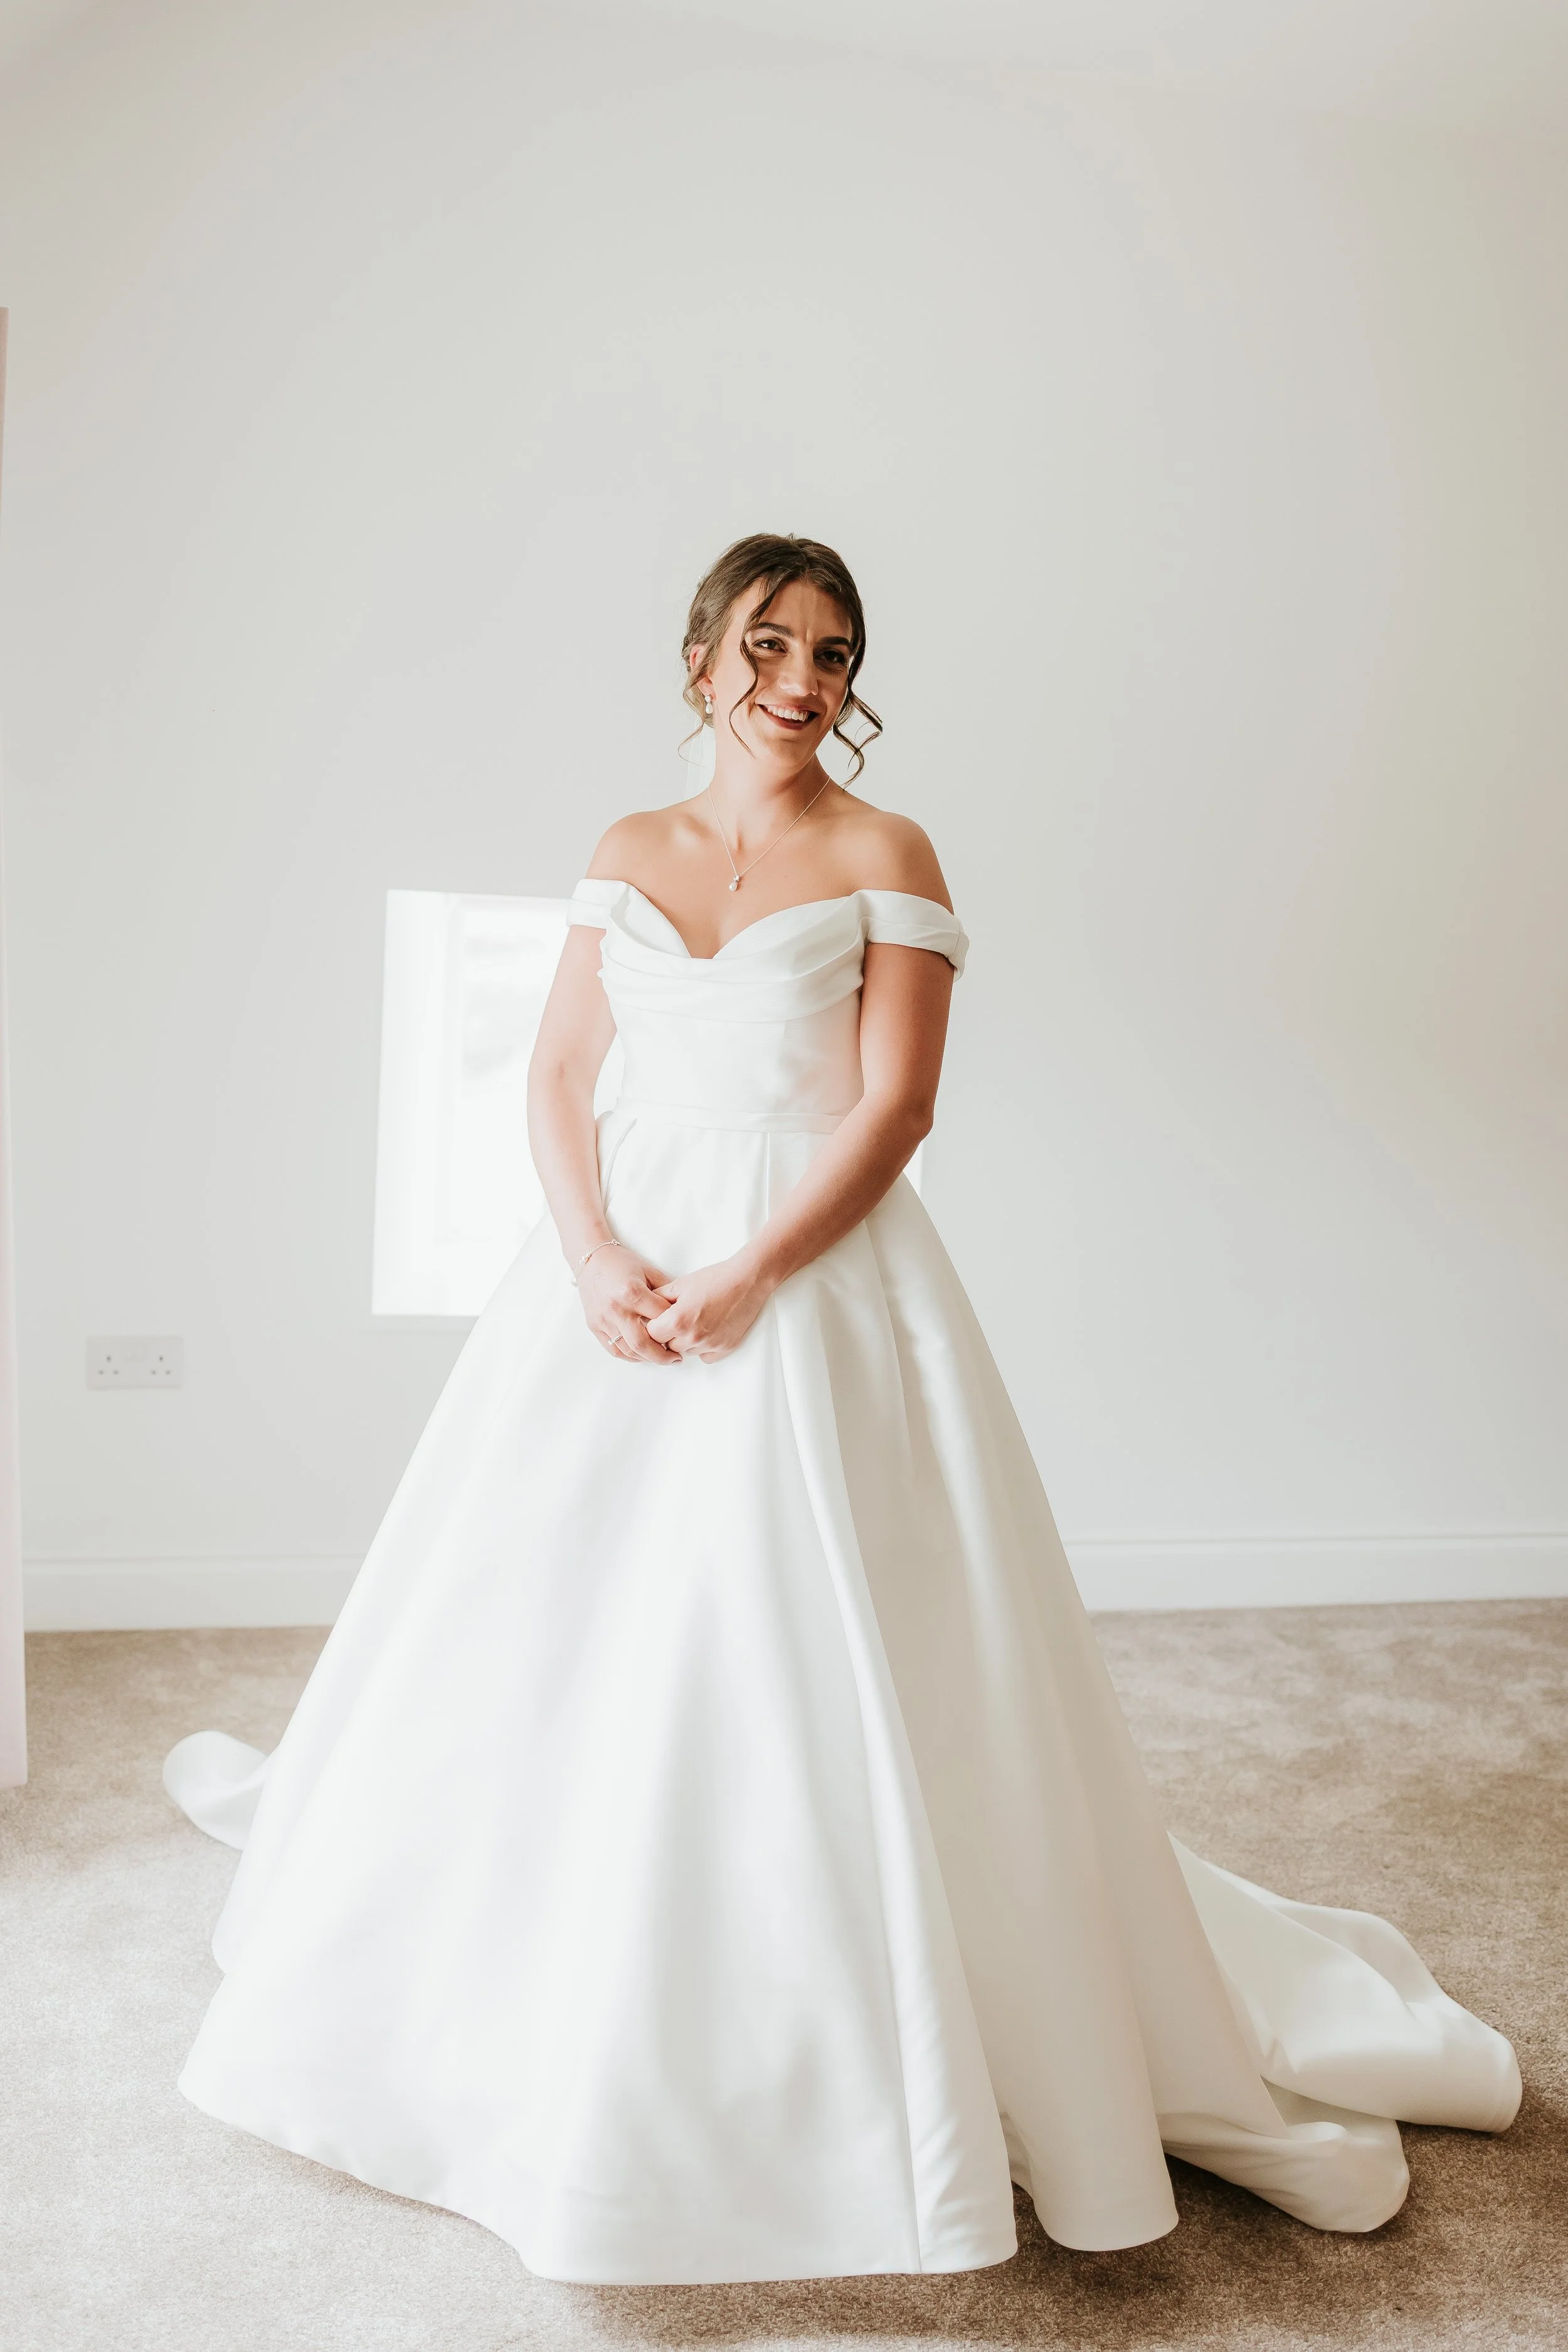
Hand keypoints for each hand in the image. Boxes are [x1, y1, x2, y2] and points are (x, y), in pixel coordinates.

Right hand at [577, 1244, 679, 1363]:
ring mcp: (604, 1320)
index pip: (660, 1318)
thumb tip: (684, 1311)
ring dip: (648, 1358)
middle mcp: (616, 1309)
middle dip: (663, 1356)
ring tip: (662, 1357)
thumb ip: (667, 1292)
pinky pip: (614, 1350)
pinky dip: (630, 1356)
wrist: (591, 1260)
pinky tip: (642, 1355)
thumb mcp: (649, 1271)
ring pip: (628, 1350)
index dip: (675, 1324)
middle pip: (643, 1343)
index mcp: (632, 1293)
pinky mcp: (595, 1327)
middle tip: (676, 1359)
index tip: (683, 1329)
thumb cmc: (622, 1263)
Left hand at [644, 1252, 774, 1363]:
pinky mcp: (725, 1349)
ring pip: (686, 1352)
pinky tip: (709, 1329)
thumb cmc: (715, 1279)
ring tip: (696, 1320)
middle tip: (678, 1317)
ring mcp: (710, 1345)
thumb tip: (644, 1309)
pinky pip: (705, 1356)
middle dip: (668, 1334)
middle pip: (667, 1346)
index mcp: (677, 1321)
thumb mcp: (680, 1284)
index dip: (653, 1325)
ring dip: (686, 1341)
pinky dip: (704, 1346)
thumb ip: (658, 1299)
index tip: (658, 1318)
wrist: (748, 1280)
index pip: (651, 1334)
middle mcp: (692, 1338)